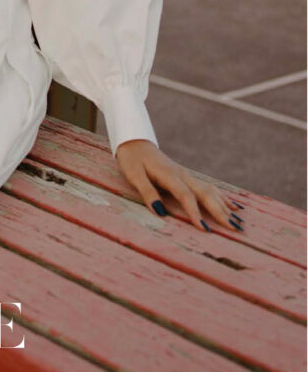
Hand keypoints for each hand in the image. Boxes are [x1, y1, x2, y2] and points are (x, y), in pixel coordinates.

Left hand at [114, 139, 245, 232]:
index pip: (186, 196)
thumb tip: (160, 212)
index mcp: (169, 175)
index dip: (195, 213)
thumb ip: (147, 192)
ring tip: (239, 221)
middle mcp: (182, 175)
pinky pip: (209, 187)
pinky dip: (222, 197)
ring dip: (225, 206)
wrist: (135, 141)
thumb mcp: (134, 175)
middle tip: (235, 228)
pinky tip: (234, 205)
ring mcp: (186, 175)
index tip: (205, 230)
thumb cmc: (132, 159)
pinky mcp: (187, 176)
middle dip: (221, 211)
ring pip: (210, 190)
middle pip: (205, 194)